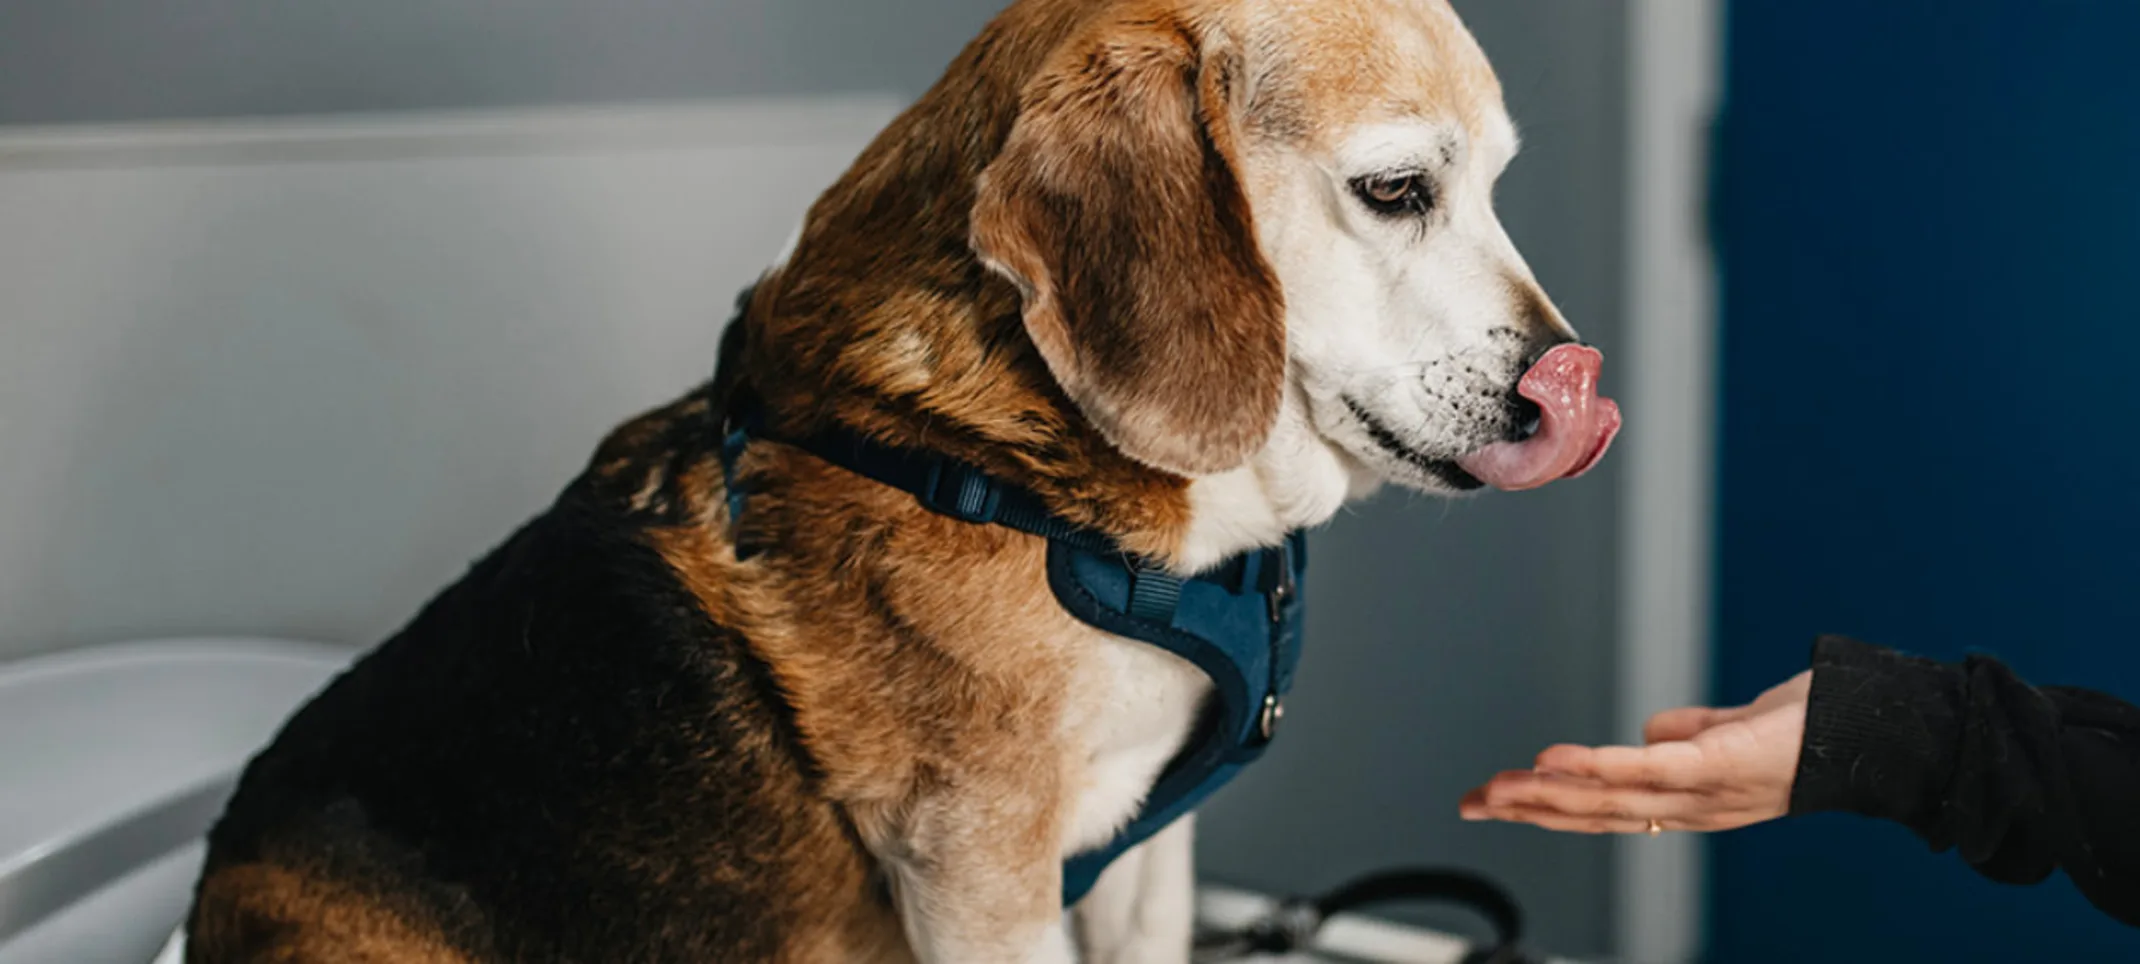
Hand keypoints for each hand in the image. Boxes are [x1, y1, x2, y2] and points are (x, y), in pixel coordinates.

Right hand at [1459, 671, 1810, 833]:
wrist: (1876, 734)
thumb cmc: (1815, 731)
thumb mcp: (1737, 730)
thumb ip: (1694, 731)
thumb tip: (1650, 729)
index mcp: (1688, 801)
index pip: (1605, 808)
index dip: (1548, 806)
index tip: (1498, 797)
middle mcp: (1691, 809)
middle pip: (1595, 813)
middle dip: (1528, 810)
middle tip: (1474, 802)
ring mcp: (1704, 794)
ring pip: (1610, 799)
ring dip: (1547, 794)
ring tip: (1498, 787)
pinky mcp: (1717, 767)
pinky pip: (1645, 770)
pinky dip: (1596, 767)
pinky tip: (1554, 760)